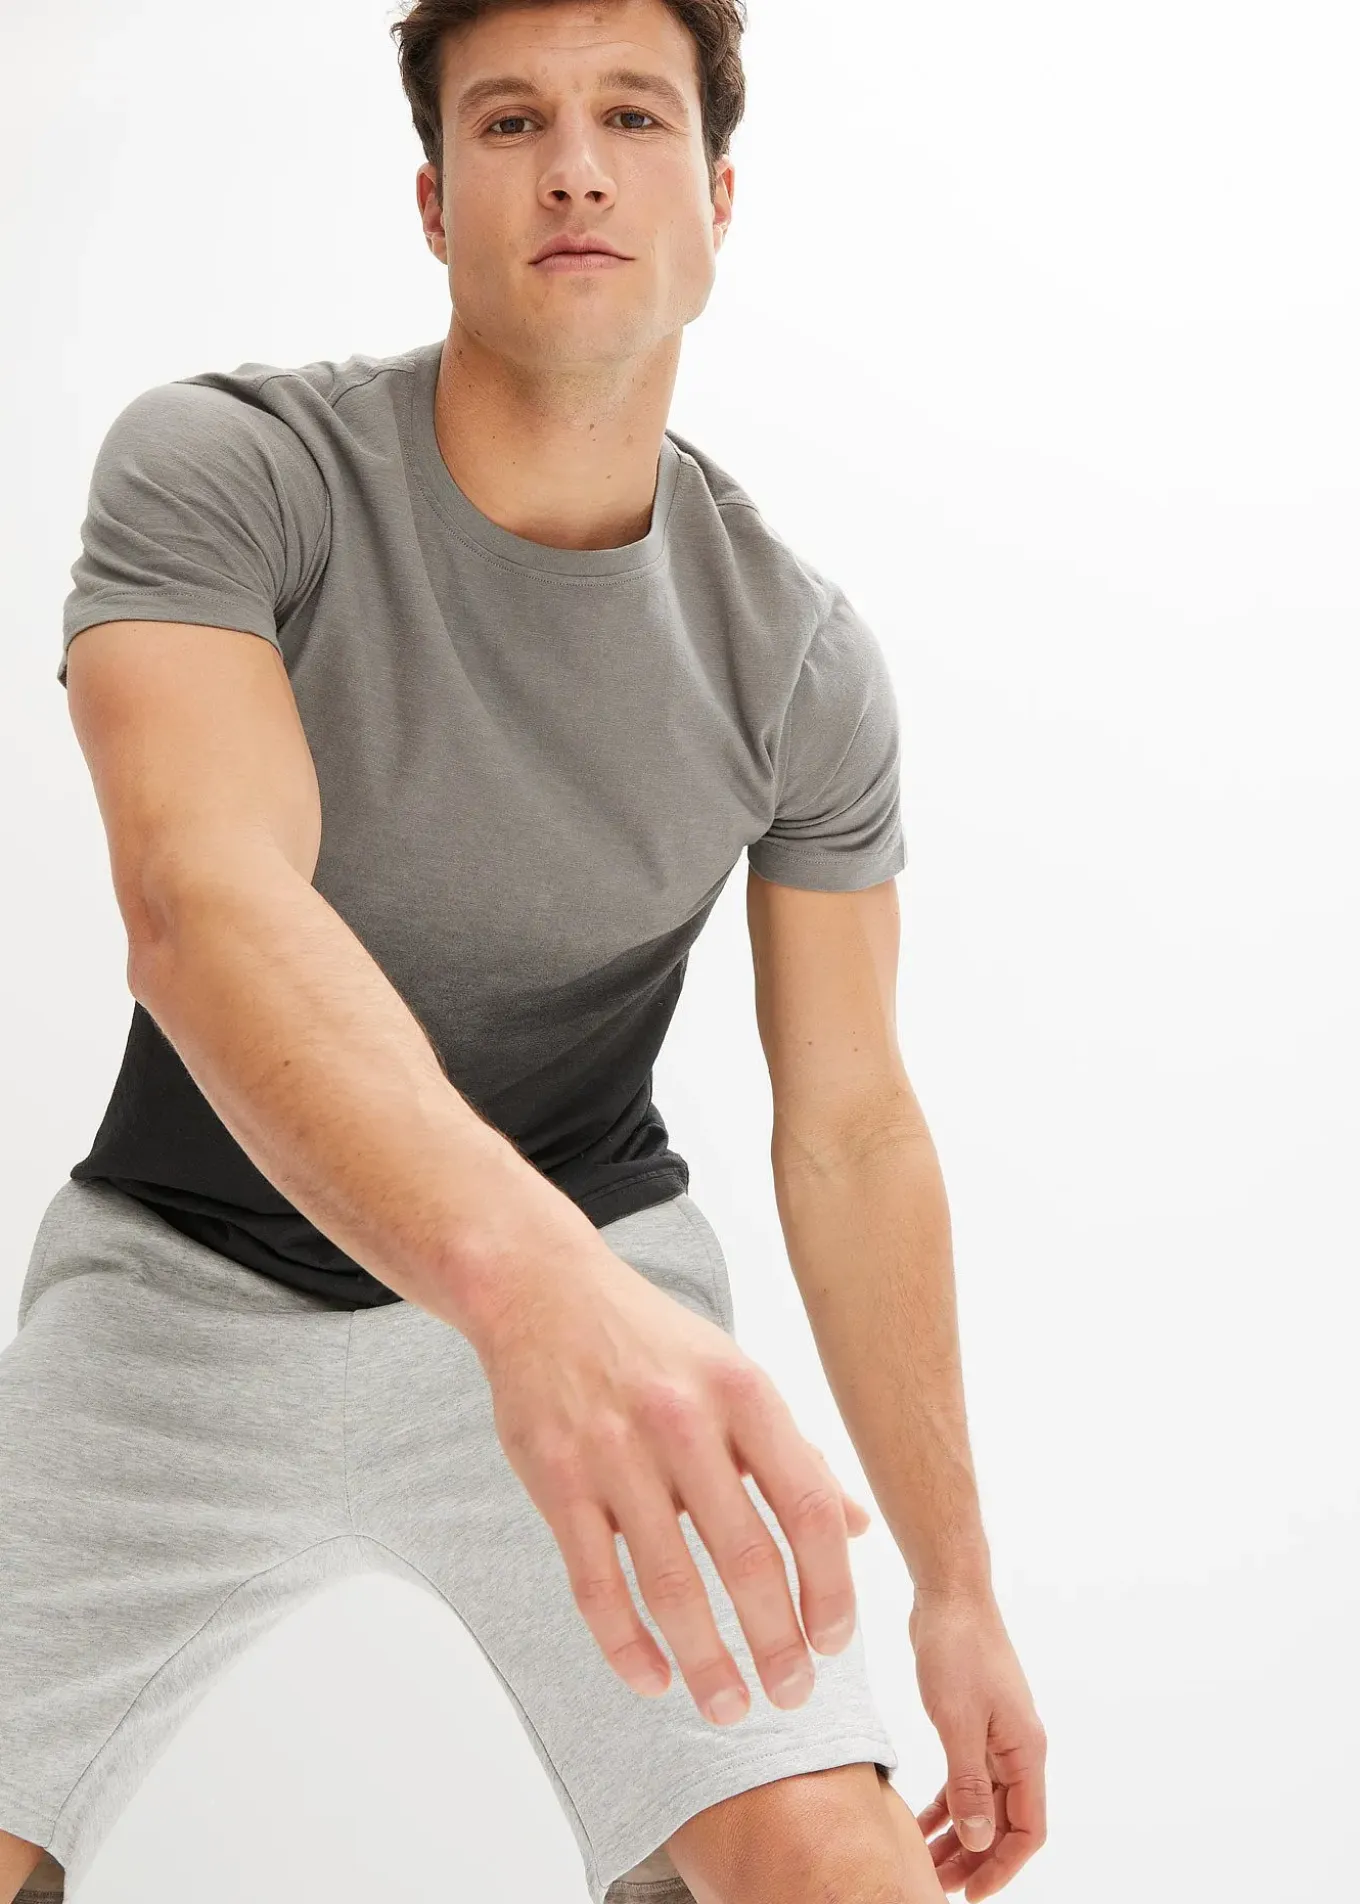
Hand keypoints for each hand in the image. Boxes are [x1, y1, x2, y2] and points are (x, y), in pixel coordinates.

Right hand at [472, 1228, 872, 1726]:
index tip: (834, 1640)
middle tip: (792, 1694)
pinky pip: (596, 1583)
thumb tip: (859, 1528)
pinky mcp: (557, 1479)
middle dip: (776, 1642)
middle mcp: (684, 1419)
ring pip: (671, 1583)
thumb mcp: (736, 1376)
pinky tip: (654, 1679)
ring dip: (707, 1661)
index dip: (830, 1586)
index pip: (808, 1506)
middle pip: (747, 1557)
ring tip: (730, 1707)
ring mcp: (616, 1451)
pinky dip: (627, 1645)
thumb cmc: (652, 1340)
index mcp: (744, 1392)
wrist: (542, 1289)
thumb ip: (796, 1452)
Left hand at [908, 1589, 1046, 1898]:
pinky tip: (920, 1820)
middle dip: (974, 1858)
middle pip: (1003, 1822)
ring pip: (981, 1802)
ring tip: (924, 1862)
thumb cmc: (958, 1648)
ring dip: (957, 1834)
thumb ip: (968, 1783)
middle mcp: (1017, 1749)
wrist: (949, 1593)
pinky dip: (945, 1801)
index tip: (970, 1894)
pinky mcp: (972, 1723)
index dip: (1002, 1867)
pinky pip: (964, 1777)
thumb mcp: (958, 1721)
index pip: (1027, 1830)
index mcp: (1026, 1751)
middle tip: (936, 1886)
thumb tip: (977, 1840)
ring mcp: (996, 1736)